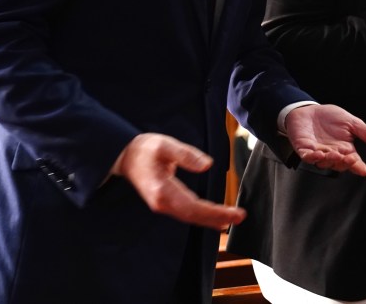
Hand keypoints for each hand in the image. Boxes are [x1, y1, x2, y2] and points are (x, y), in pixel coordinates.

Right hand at [116, 132, 245, 230]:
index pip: (194, 206)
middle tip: (241, 217)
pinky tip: (216, 220)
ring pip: (191, 217)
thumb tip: (207, 165)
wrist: (124, 157)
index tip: (235, 213)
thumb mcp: (164, 145)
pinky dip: (203, 217)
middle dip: (218, 218)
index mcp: (162, 190)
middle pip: (194, 216)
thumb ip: (186, 154)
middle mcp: (162, 203)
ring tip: (233, 219)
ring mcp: (163, 205)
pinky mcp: (166, 203)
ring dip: (212, 219)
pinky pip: (187, 214)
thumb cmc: (145, 149)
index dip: (215, 212)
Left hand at [285, 104, 365, 176]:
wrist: (309, 110)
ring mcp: (317, 153)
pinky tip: (318, 154)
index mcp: (345, 150)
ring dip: (329, 160)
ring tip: (335, 154)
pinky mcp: (303, 149)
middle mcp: (332, 154)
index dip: (358, 167)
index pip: (353, 162)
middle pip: (339, 164)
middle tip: (349, 158)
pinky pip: (307, 156)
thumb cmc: (331, 118)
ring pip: (324, 163)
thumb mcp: (353, 123)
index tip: (364, 170)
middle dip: (344, 163)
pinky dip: (312, 157)